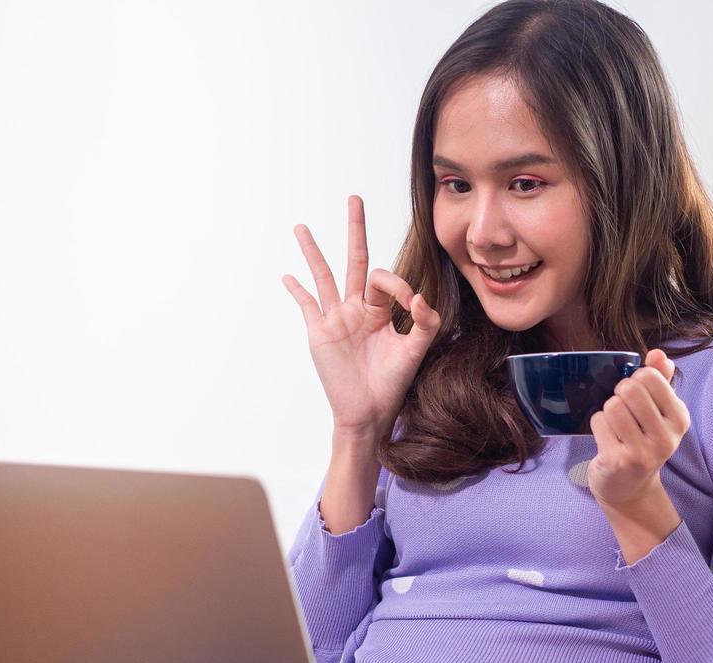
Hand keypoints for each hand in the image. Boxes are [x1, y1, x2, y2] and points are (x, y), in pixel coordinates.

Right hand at [282, 195, 442, 443]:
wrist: (369, 413)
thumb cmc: (392, 385)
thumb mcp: (415, 352)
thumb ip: (425, 324)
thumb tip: (421, 297)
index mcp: (381, 311)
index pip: (385, 279)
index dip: (400, 284)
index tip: (414, 303)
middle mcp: (357, 309)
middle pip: (355, 261)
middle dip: (356, 230)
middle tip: (355, 198)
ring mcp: (336, 319)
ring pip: (324, 276)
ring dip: (313, 251)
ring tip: (302, 226)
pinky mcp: (319, 333)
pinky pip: (307, 305)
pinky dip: (297, 290)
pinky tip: (287, 276)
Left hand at [587, 350, 690, 508]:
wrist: (630, 486)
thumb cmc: (643, 439)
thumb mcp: (658, 411)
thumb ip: (660, 379)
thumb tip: (658, 354)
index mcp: (680, 419)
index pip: (650, 377)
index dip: (635, 379)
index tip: (636, 394)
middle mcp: (667, 438)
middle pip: (630, 389)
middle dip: (619, 393)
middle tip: (621, 407)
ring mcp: (642, 453)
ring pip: (612, 406)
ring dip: (607, 411)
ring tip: (615, 425)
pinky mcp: (618, 462)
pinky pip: (598, 422)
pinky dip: (597, 425)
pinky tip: (606, 438)